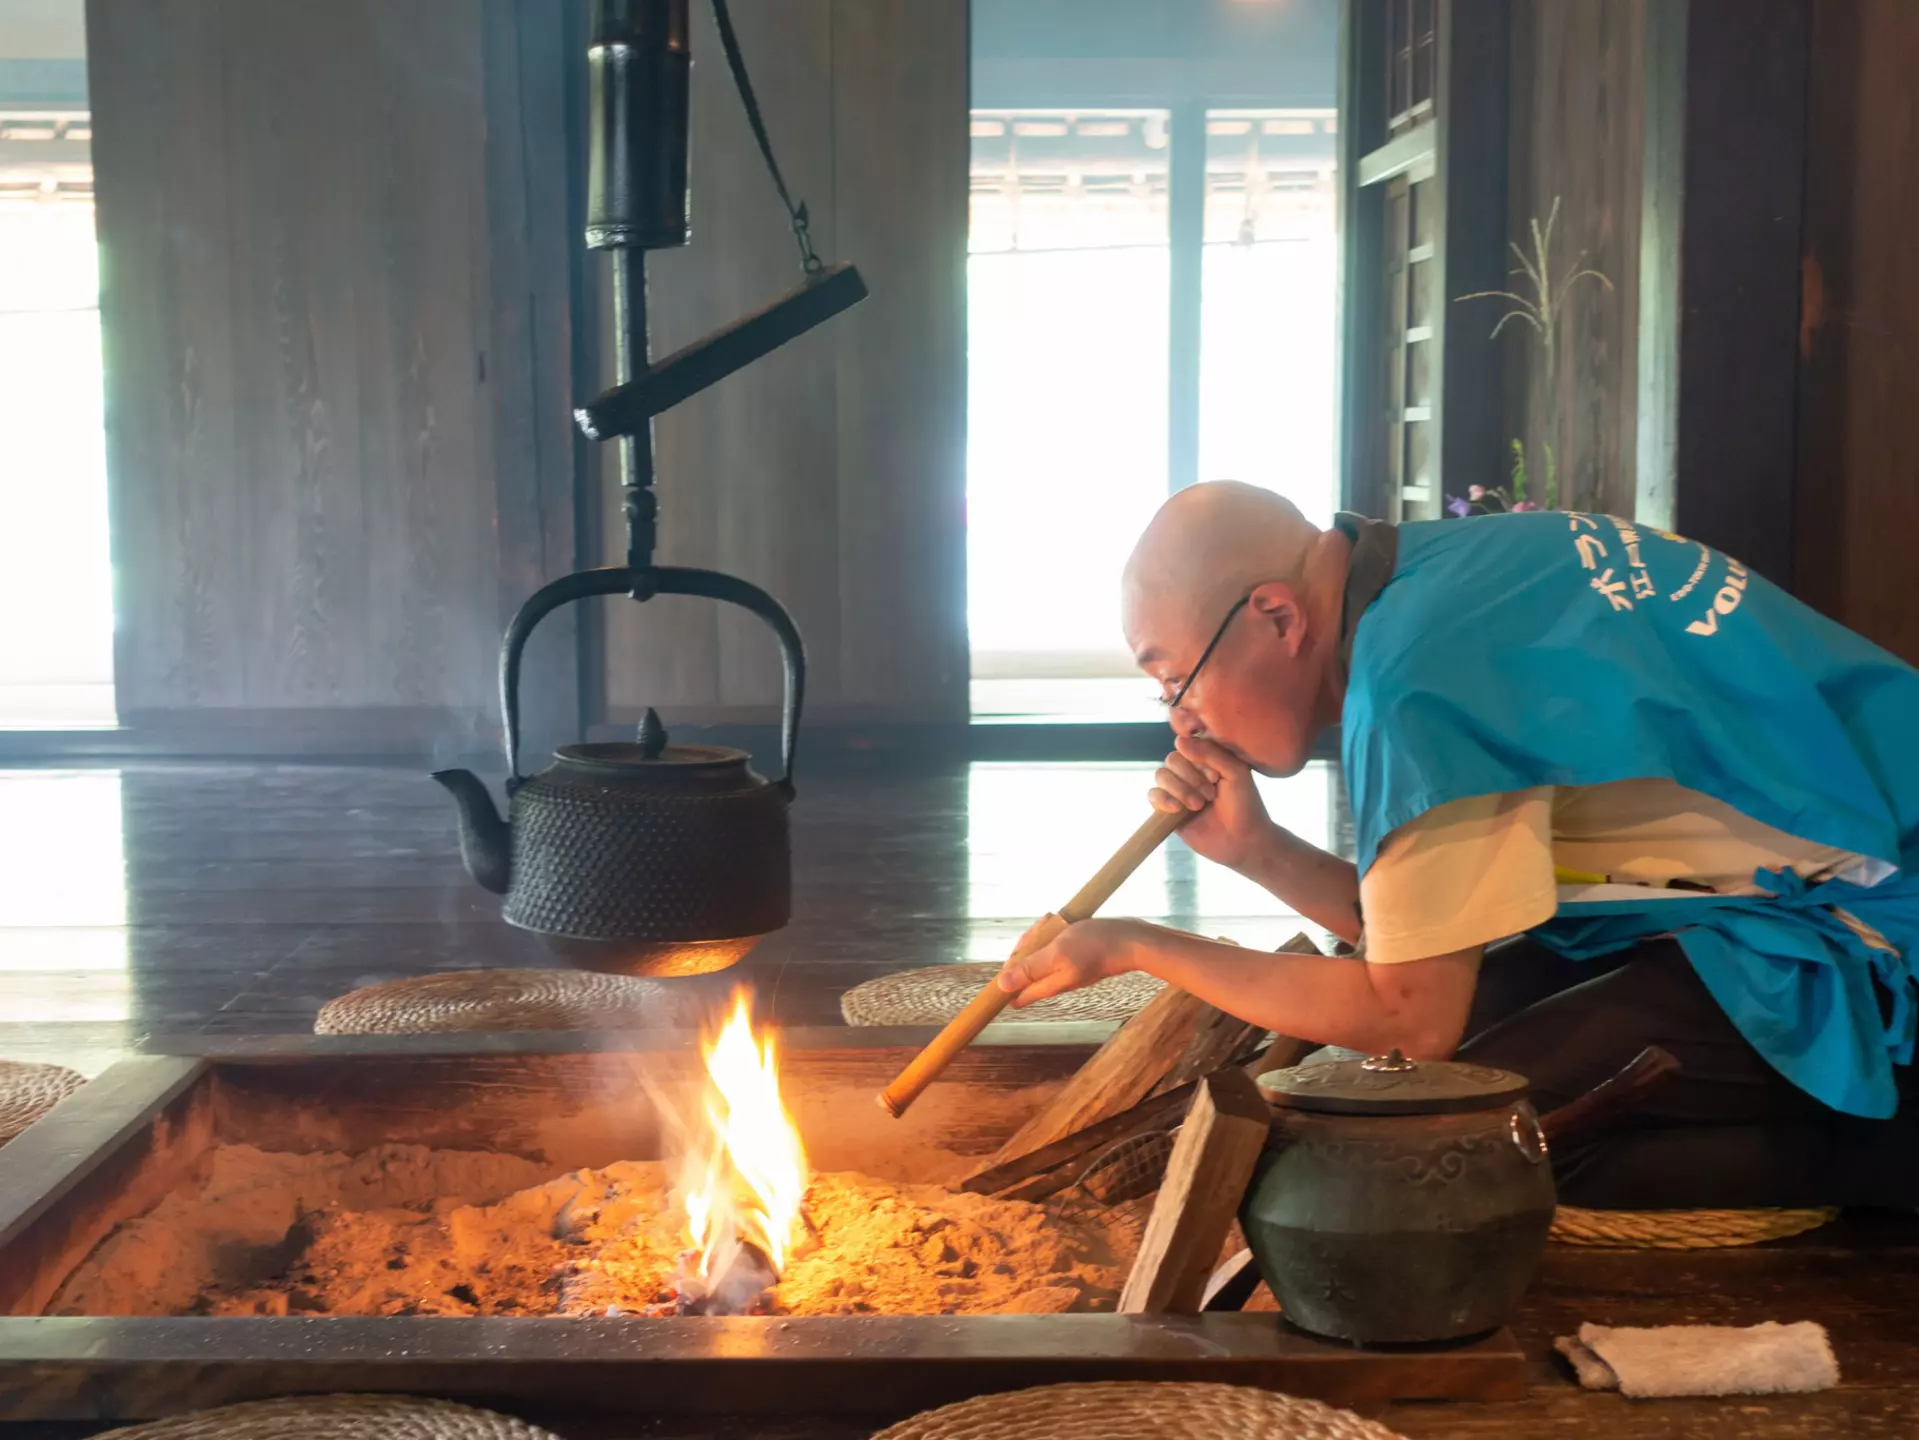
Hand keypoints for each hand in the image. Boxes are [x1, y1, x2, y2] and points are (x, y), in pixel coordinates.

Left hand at [996, 917, 1146, 1008]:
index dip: (1007, 975)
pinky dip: (1053, 933)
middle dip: (1026, 946)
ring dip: (1039, 935)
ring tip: (1052, 920)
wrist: (1131, 941)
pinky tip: (1060, 920)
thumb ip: (1030, 970)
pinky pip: (1053, 946)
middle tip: (1040, 929)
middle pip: (1024, 968)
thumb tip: (1002, 986)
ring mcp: (1065, 969)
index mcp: (1047, 985)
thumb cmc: (1095, 946)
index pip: (1015, 993)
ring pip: (1039, 954)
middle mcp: (1054, 980)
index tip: (1018, 954)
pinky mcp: (1074, 958)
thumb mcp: (1057, 955)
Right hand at [1149, 736, 1276, 871]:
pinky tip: (1178, 809)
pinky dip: (1163, 799)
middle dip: (1190, 778)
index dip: (1198, 760)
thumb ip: (1210, 753)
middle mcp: (1190, 772)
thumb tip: (1178, 740)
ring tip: (1198, 806)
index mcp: (1207, 759)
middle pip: (1172, 759)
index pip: (1188, 745)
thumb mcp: (1235, 772)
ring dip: (1180, 790)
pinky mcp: (1169, 810)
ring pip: (1161, 775)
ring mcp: (1178, 790)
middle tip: (1210, 795)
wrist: (1242, 840)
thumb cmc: (1245, 804)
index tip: (1216, 776)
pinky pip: (1153, 795)